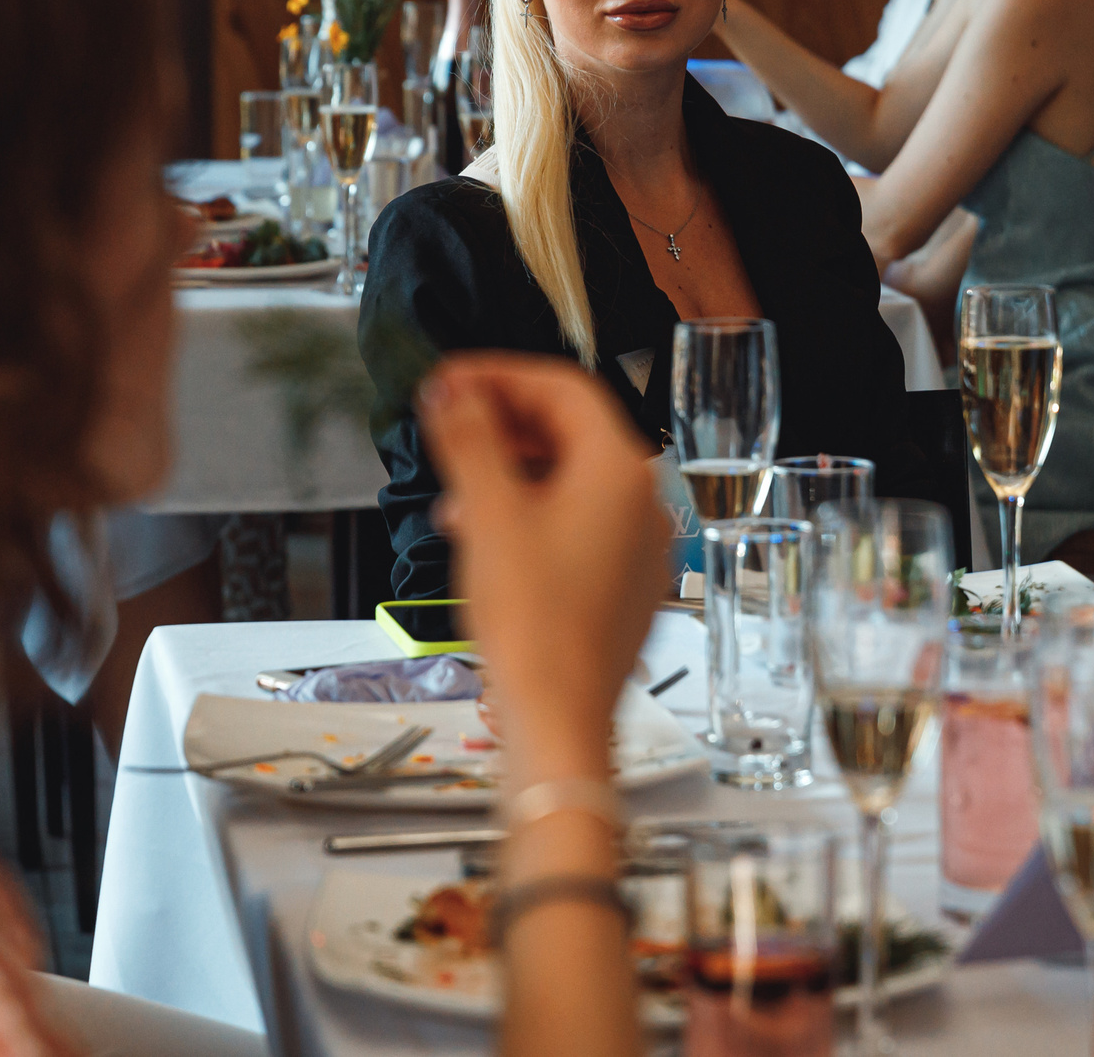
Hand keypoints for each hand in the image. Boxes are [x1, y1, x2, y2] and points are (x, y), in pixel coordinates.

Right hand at [421, 352, 669, 775]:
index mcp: (620, 471)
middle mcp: (643, 503)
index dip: (498, 376)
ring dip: (512, 472)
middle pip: (571, 432)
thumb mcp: (488, 513)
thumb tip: (451, 391)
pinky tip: (488, 538)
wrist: (558, 718)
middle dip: (503, 425)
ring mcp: (639, 547)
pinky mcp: (625, 585)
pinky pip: (580, 526)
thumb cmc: (533, 625)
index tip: (452, 381)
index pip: (561, 388)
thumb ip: (469, 438)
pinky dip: (533, 514)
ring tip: (456, 493)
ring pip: (572, 481)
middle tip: (449, 425)